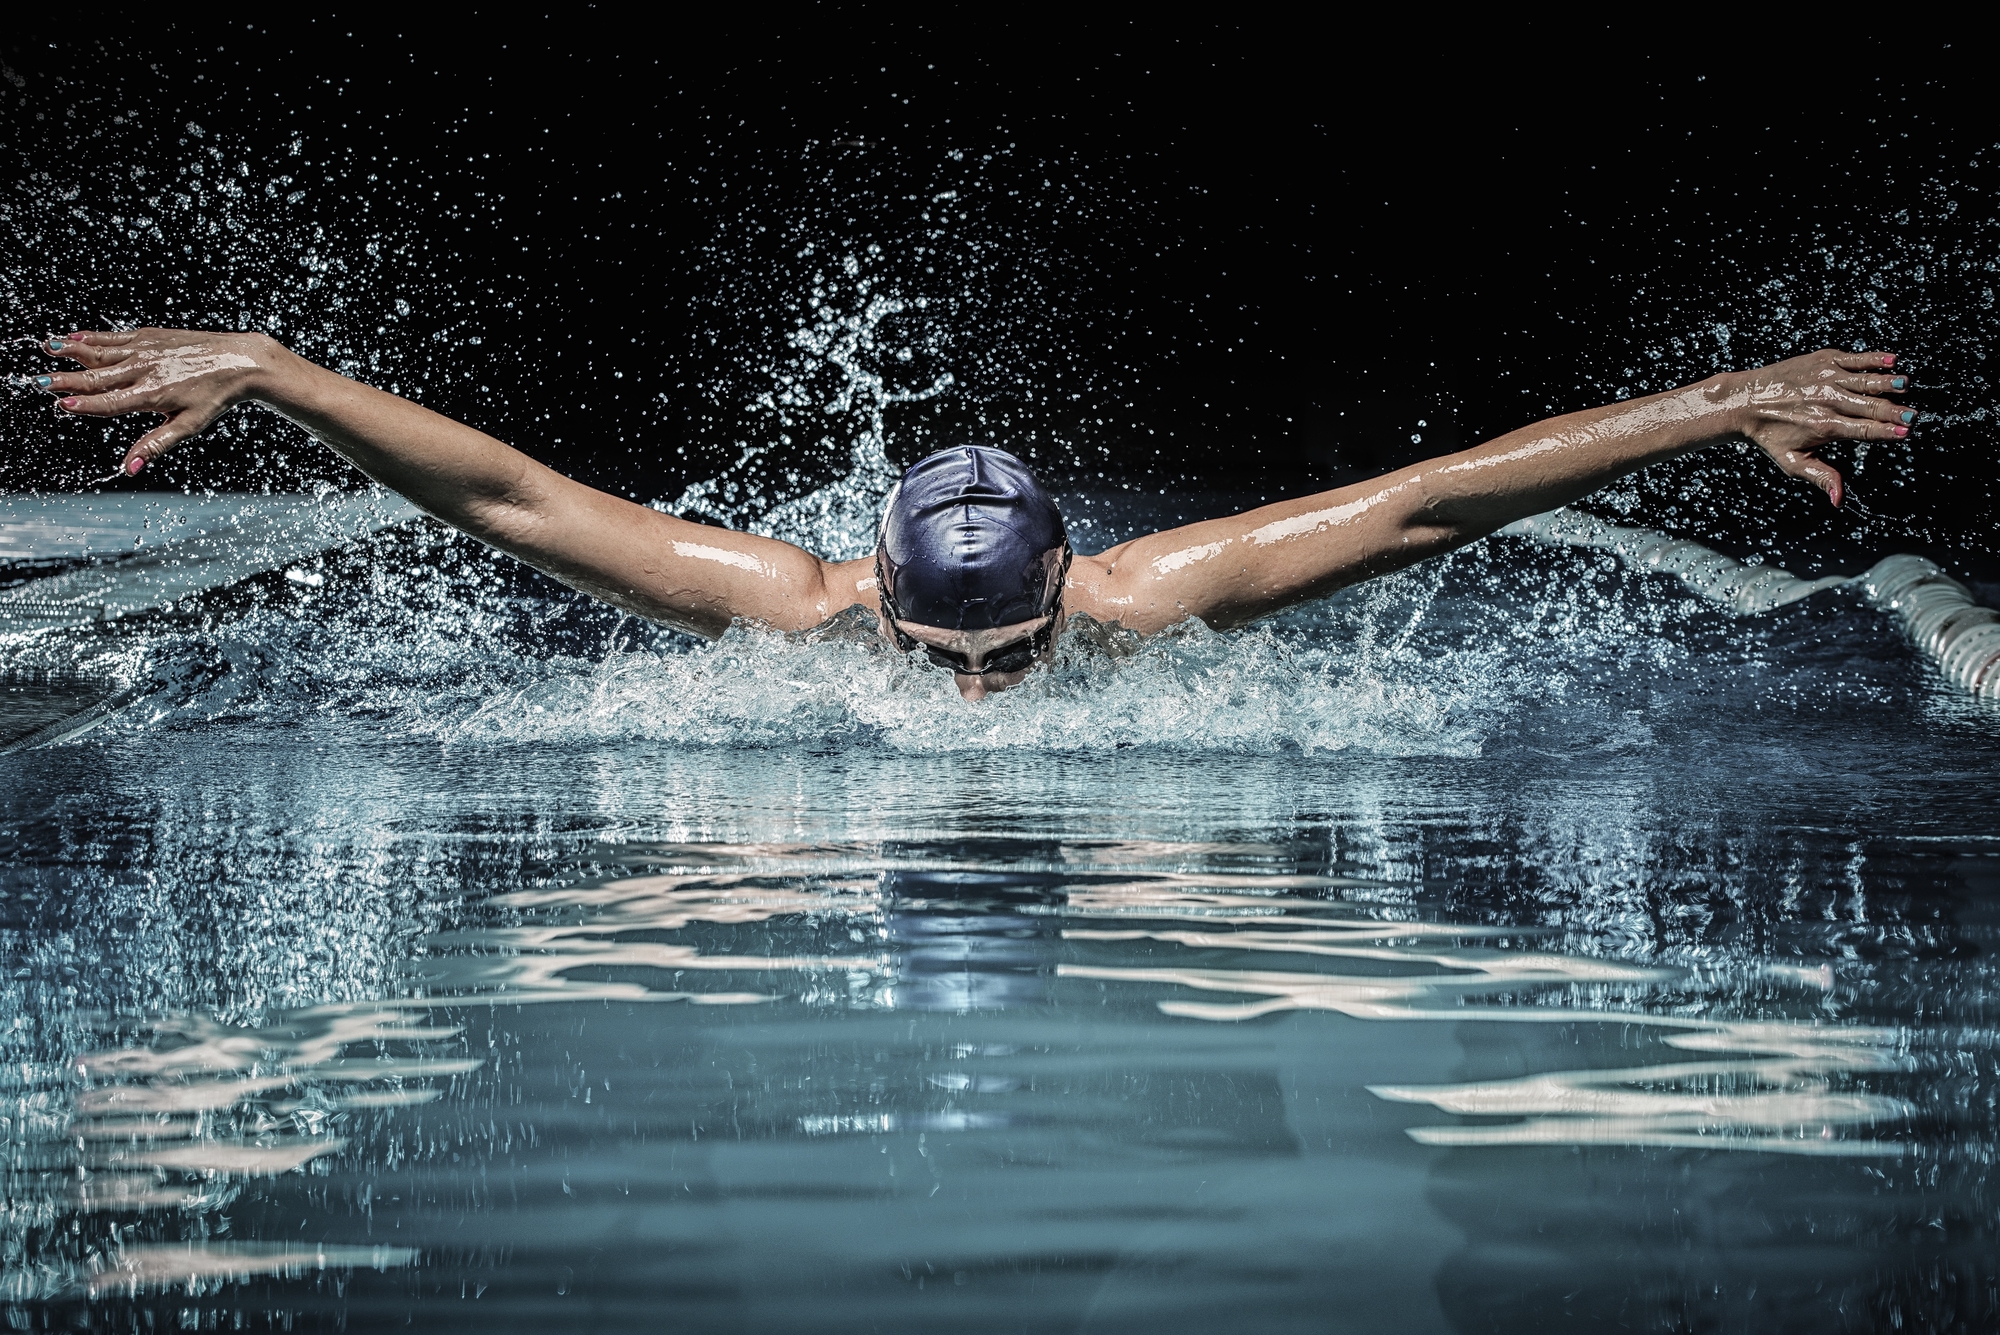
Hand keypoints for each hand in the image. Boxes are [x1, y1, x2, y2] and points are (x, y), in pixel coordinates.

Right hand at [39, 328, 293, 475]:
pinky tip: (72, 337)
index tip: (61, 406)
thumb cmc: (215, 397)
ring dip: (70, 351)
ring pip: (100, 351)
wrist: (239, 361)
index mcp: (151, 395)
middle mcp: (143, 369)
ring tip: (45, 348)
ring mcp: (145, 350)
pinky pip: (113, 337)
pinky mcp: (149, 336)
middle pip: (97, 376)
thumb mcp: (189, 426)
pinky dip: (91, 337)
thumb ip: (154, 445)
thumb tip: (128, 468)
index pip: (110, 403)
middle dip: (66, 380)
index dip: (85, 406)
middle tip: (38, 382)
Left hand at [1721, 349, 1912, 506]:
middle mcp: (1827, 401)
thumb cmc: (1770, 435)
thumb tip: (1839, 501)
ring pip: (1866, 380)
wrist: (1744, 401)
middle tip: (1915, 414)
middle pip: (1870, 406)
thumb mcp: (1792, 462)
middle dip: (1895, 410)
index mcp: (1824, 426)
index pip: (1864, 430)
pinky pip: (1855, 359)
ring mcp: (1825, 378)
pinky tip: (1893, 361)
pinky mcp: (1823, 360)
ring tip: (1906, 385)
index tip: (1907, 432)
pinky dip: (1875, 359)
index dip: (1888, 431)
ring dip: (1889, 383)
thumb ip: (1821, 477)